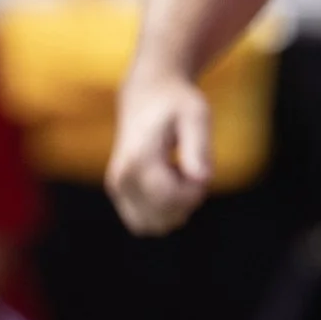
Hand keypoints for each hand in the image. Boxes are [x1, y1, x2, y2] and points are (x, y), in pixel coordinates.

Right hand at [106, 72, 213, 234]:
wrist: (145, 94)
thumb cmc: (176, 102)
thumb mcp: (196, 115)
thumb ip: (199, 146)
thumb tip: (203, 179)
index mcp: (138, 159)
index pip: (170, 199)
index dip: (195, 192)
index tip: (202, 169)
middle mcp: (121, 178)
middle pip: (162, 217)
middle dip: (186, 202)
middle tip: (191, 170)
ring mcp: (116, 187)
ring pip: (152, 225)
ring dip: (175, 209)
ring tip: (178, 176)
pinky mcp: (118, 192)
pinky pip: (144, 222)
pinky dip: (163, 211)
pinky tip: (168, 183)